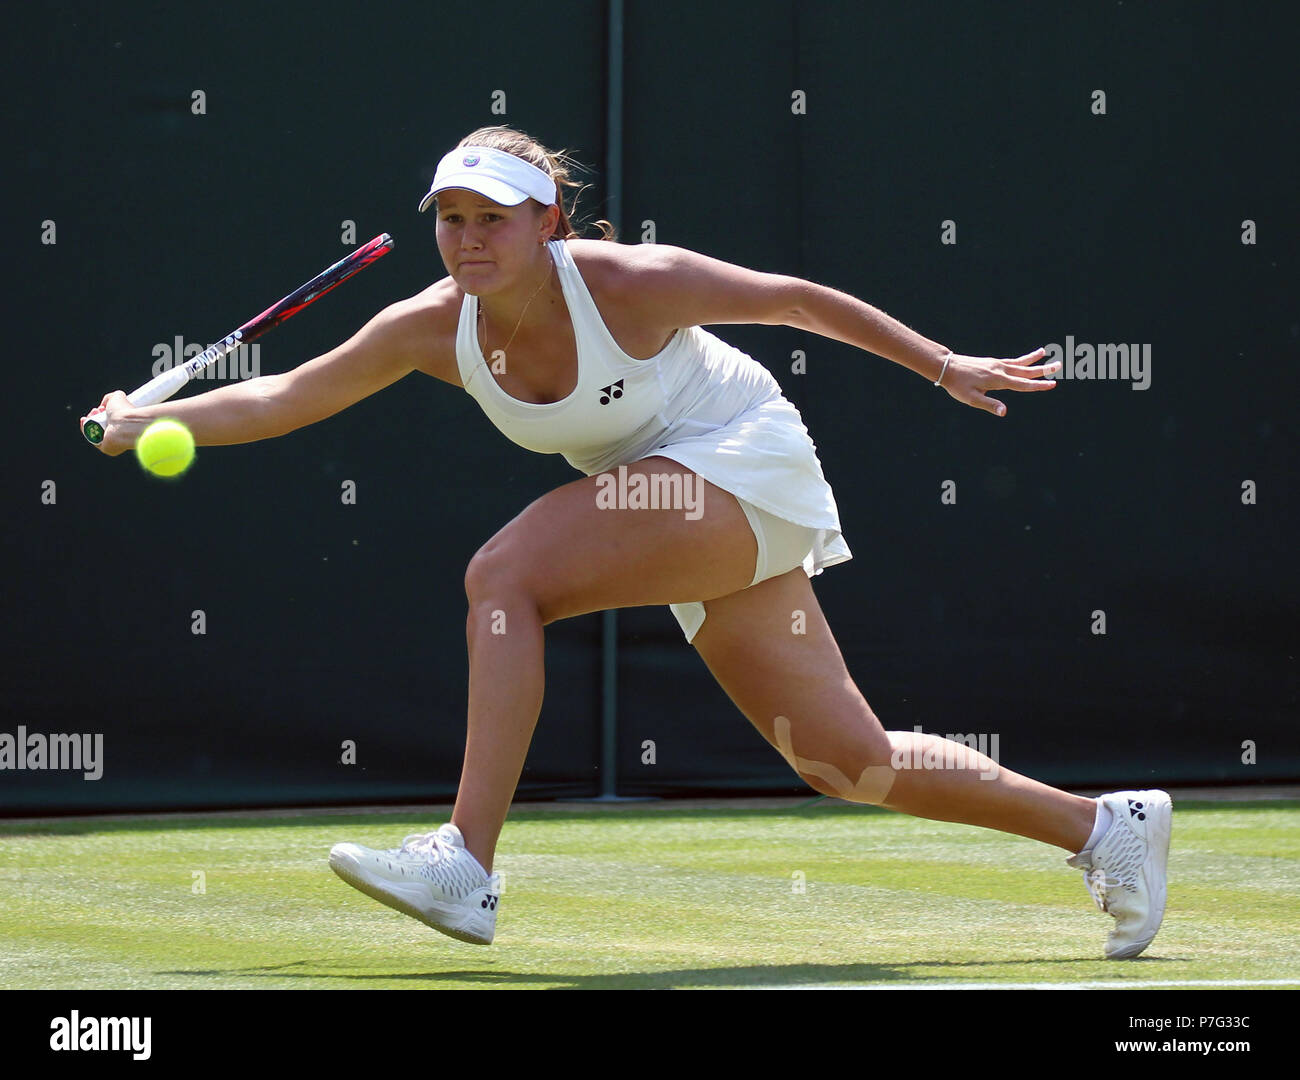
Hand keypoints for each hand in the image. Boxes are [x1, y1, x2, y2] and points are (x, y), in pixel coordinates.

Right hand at [80, 391, 132, 454]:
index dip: (101, 414)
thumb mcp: (118, 397)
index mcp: (124, 425)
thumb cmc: (125, 412)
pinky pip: (93, 439)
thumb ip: (111, 397)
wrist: (126, 425)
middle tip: (95, 410)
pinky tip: (84, 421)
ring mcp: (113, 442)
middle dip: (94, 416)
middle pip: (101, 426)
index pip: (109, 421)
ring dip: (89, 422)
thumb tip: (104, 403)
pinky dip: (85, 430)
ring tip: (91, 414)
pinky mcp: (107, 448)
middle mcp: (119, 434)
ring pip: (95, 432)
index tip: (100, 408)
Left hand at [936, 347, 1060, 416]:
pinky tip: (1028, 357)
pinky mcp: (993, 362)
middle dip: (1043, 369)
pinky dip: (1022, 359)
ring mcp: (997, 364)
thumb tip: (1005, 412)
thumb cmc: (958, 386)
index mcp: (998, 380)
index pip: (1022, 384)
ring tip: (1045, 353)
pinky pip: (1011, 360)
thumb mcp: (972, 399)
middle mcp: (1000, 370)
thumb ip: (990, 405)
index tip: (1053, 384)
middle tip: (1059, 365)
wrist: (947, 367)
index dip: (1038, 386)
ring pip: (1020, 363)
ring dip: (1034, 360)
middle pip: (1026, 371)